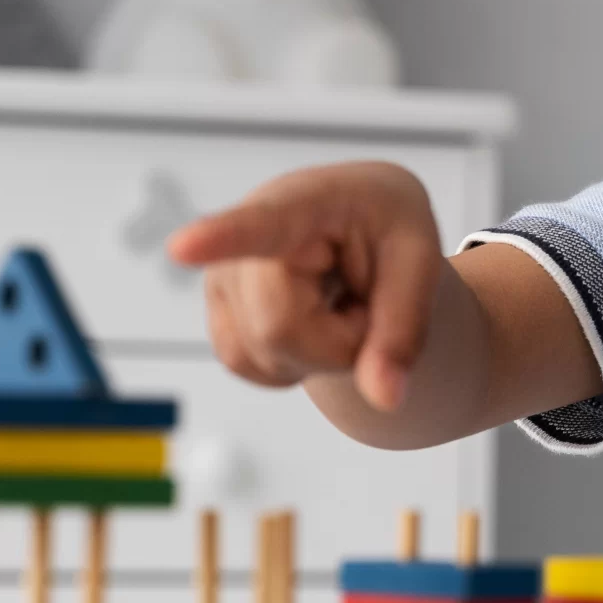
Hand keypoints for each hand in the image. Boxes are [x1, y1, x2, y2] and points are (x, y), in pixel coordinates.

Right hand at [169, 161, 443, 411]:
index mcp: (310, 202)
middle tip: (360, 299)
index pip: (263, 223)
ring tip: (333, 300)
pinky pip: (251, 366)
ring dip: (316, 352)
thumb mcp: (420, 265)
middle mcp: (247, 235)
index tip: (182, 247)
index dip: (221, 237)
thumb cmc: (388, 229)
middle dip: (336, 339)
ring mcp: (221, 276)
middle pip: (280, 328)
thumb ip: (404, 331)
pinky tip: (309, 322)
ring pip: (263, 355)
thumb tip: (385, 399)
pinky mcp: (217, 313)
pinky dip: (292, 362)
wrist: (358, 225)